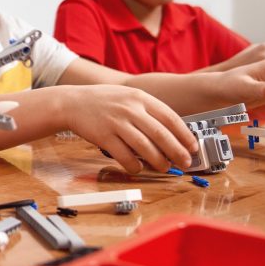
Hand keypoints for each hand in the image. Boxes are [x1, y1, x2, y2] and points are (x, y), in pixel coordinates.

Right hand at [58, 85, 197, 173]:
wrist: (72, 102)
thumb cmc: (103, 102)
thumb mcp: (128, 97)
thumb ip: (148, 111)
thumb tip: (173, 133)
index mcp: (139, 98)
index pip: (170, 117)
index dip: (184, 135)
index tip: (193, 147)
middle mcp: (130, 109)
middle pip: (161, 134)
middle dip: (177, 152)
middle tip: (185, 163)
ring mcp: (116, 123)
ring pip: (145, 147)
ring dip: (158, 161)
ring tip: (164, 167)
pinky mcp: (103, 137)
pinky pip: (124, 156)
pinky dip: (134, 165)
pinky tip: (138, 168)